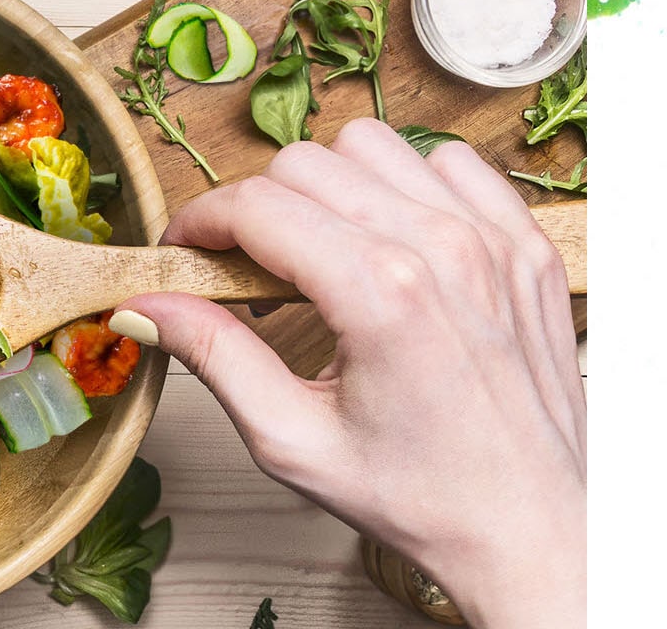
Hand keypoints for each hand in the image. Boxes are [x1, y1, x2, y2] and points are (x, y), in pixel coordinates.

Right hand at [112, 119, 583, 628]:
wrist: (535, 531)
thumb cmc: (419, 496)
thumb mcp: (293, 440)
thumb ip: (213, 356)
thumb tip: (141, 307)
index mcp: (379, 296)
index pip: (255, 206)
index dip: (199, 220)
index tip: (182, 249)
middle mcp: (440, 249)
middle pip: (303, 164)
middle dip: (257, 207)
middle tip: (249, 268)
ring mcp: (491, 239)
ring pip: (371, 146)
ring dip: (330, 186)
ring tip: (323, 249)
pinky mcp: (524, 243)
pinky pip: (449, 161)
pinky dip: (408, 184)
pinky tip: (393, 239)